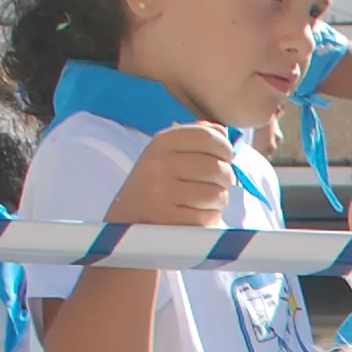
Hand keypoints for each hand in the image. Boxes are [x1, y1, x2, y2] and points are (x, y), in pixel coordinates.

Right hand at [107, 125, 237, 229]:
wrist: (126, 216)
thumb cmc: (156, 181)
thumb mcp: (167, 152)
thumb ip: (195, 137)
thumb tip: (222, 132)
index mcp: (162, 142)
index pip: (208, 137)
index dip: (225, 149)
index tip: (224, 157)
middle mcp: (160, 164)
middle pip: (216, 168)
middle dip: (225, 178)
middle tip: (219, 183)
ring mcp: (162, 192)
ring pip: (216, 194)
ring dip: (219, 200)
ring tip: (206, 199)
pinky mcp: (168, 219)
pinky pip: (208, 217)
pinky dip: (210, 217)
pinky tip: (197, 213)